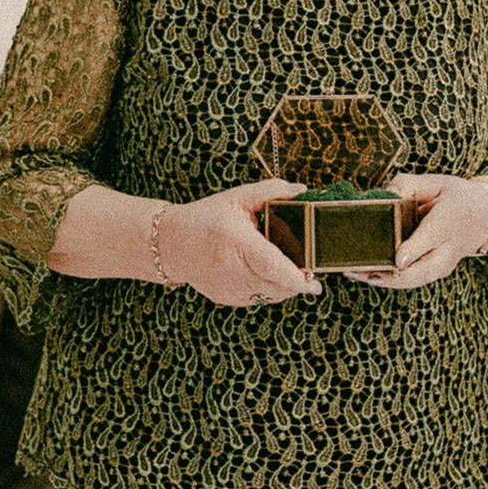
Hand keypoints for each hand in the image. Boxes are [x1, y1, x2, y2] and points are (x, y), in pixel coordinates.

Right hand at [158, 181, 318, 307]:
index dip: (297, 278)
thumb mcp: (238, 198)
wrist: (171, 243)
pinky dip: (267, 288)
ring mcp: (229, 289)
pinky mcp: (227, 298)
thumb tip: (301, 190)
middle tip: (308, 270)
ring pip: (271, 296)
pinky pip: (258, 298)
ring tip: (286, 268)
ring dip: (285, 286)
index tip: (315, 282)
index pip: (272, 267)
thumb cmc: (206, 218)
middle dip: (298, 281)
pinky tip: (262, 272)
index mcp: (238, 244)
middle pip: (278, 287)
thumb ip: (271, 191)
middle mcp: (233, 271)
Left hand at [350, 173, 487, 292]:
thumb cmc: (455, 197)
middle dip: (392, 275)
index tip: (397, 260)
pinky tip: (365, 273)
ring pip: (415, 279)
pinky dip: (389, 279)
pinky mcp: (436, 271)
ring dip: (385, 279)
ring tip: (355, 273)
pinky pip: (412, 280)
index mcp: (449, 220)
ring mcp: (443, 264)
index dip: (414, 249)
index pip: (432, 236)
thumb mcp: (437, 182)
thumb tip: (387, 195)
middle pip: (422, 270)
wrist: (485, 219)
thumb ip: (409, 184)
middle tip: (364, 271)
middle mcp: (447, 248)